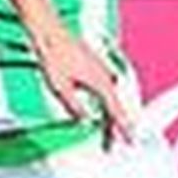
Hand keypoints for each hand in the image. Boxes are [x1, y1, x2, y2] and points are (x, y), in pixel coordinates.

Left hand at [29, 24, 134, 146]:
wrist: (48, 31)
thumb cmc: (54, 54)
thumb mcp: (61, 88)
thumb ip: (75, 108)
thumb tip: (84, 122)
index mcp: (101, 83)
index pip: (115, 112)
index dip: (122, 129)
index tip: (129, 141)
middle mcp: (105, 76)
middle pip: (115, 107)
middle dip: (115, 127)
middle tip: (111, 145)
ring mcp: (101, 70)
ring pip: (111, 99)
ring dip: (110, 116)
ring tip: (107, 133)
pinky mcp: (94, 66)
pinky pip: (106, 90)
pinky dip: (106, 103)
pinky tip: (100, 110)